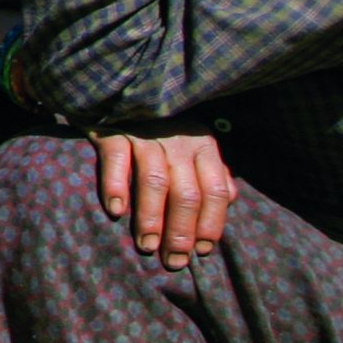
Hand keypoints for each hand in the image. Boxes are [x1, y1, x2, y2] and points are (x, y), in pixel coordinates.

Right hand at [89, 120, 237, 270]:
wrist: (118, 81)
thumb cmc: (160, 121)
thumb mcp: (193, 139)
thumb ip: (212, 169)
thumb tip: (230, 197)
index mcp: (203, 144)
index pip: (215, 191)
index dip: (210, 224)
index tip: (200, 252)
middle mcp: (178, 139)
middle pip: (186, 193)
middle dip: (180, 231)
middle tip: (172, 261)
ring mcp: (145, 133)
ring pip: (154, 181)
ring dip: (151, 218)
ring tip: (146, 246)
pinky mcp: (112, 128)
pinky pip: (116, 159)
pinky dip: (115, 186)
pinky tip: (115, 210)